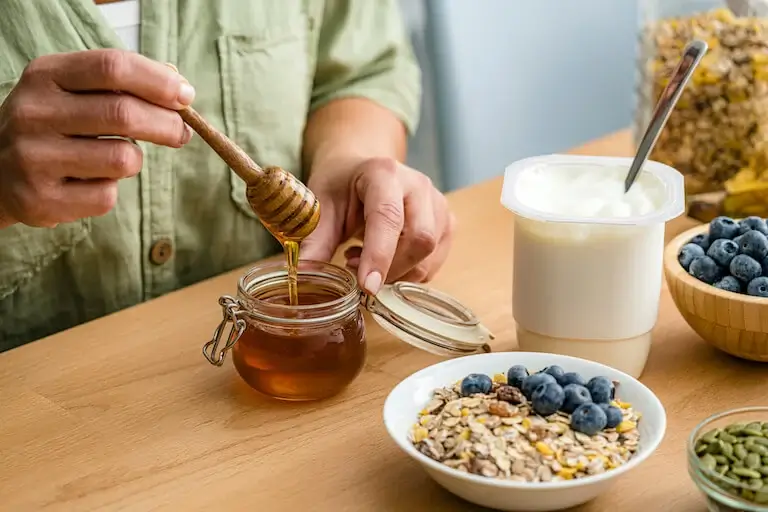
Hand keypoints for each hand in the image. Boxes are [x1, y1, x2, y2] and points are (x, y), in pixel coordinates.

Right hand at [0, 49, 194, 227]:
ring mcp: (33, 158)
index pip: (112, 67)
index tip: (186, 95)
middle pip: (123, 114)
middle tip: (181, 133)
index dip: (158, 81)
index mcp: (45, 76)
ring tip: (118, 158)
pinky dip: (110, 190)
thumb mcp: (71, 91)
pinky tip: (88, 183)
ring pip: (122, 159)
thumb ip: (121, 85)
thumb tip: (180, 92)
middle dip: (167, 124)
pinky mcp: (40, 199)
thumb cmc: (52, 126)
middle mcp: (33, 113)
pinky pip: (106, 196)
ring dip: (134, 161)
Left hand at [301, 157, 455, 293]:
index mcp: (384, 173)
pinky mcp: (446, 223)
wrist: (361, 170)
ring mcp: (438, 204)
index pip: (389, 217)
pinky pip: (434, 263)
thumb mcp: (321, 207)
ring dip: (397, 272)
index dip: (379, 255)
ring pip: (429, 256)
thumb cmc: (341, 187)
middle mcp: (418, 185)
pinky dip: (408, 272)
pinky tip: (385, 260)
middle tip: (354, 271)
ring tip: (364, 262)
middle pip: (420, 239)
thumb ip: (315, 241)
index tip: (367, 286)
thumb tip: (304, 276)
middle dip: (390, 268)